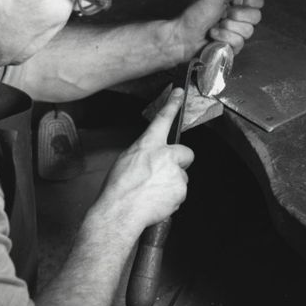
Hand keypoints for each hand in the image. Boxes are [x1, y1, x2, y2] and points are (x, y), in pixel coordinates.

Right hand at [96, 88, 194, 232]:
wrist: (121, 211)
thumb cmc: (118, 188)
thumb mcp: (125, 160)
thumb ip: (143, 153)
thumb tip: (150, 156)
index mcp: (149, 145)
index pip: (163, 119)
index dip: (173, 104)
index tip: (179, 94)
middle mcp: (166, 156)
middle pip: (186, 153)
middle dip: (180, 162)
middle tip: (165, 173)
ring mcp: (176, 173)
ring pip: (182, 176)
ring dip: (172, 183)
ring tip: (153, 192)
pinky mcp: (181, 190)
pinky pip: (180, 193)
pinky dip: (172, 197)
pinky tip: (157, 201)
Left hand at [171, 0, 263, 62]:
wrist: (184, 36)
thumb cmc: (195, 14)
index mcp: (235, 3)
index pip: (258, 1)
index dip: (249, 1)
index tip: (235, 1)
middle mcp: (238, 18)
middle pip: (256, 17)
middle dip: (237, 15)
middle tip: (222, 15)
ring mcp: (235, 33)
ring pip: (248, 31)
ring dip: (227, 28)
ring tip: (214, 27)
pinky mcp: (232, 47)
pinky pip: (239, 43)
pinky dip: (224, 38)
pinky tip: (213, 37)